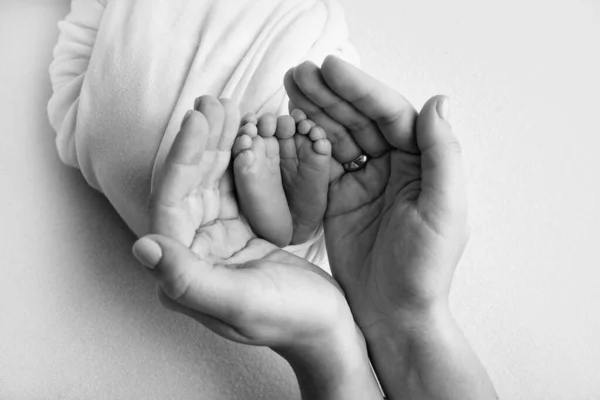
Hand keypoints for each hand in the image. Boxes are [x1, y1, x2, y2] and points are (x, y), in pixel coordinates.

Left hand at [142, 95, 351, 349]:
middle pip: (190, 188)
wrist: (329, 328)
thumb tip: (141, 247)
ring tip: (229, 107)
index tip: (197, 120)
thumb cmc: (290, 320)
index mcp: (183, 273)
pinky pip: (237, 187)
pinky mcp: (241, 232)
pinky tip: (249, 132)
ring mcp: (218, 241)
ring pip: (213, 182)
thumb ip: (189, 280)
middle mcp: (194, 254)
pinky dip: (242, 159)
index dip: (181, 160)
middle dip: (201, 143)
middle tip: (215, 102)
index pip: (171, 207)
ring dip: (219, 144)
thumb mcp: (242, 302)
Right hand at [286, 57, 496, 399]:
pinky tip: (287, 124)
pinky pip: (319, 165)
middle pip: (360, 119)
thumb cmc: (425, 269)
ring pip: (337, 137)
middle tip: (298, 72)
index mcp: (422, 163)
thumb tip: (438, 101)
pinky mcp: (337, 200)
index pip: (390, 114)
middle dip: (330, 94)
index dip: (361, 89)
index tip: (330, 68)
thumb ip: (444, 155)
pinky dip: (304, 144)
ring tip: (289, 87)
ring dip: (314, 111)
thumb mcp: (445, 211)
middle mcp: (393, 166)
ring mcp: (363, 182)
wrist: (393, 315)